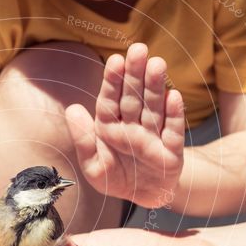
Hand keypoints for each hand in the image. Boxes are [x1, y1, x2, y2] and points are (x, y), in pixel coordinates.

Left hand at [65, 43, 184, 208]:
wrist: (144, 196)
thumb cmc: (116, 178)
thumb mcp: (94, 167)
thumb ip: (82, 140)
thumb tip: (72, 109)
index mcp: (110, 126)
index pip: (110, 100)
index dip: (113, 81)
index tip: (115, 60)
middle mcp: (133, 126)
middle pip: (133, 98)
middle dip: (135, 75)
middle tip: (139, 49)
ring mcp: (153, 136)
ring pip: (154, 108)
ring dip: (156, 87)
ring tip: (157, 64)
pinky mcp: (172, 150)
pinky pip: (173, 131)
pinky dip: (174, 115)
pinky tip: (173, 96)